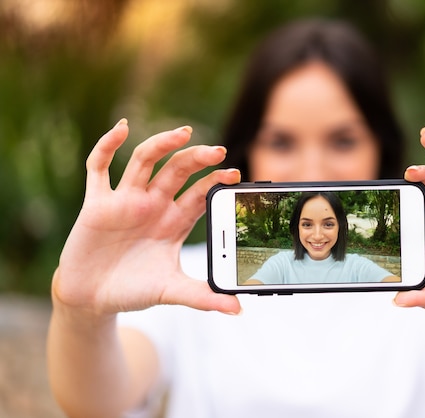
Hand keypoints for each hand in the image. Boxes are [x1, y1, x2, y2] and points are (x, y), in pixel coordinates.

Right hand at [53, 119, 241, 315]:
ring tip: (183, 133)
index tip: (234, 176)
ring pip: (144, 162)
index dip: (215, 182)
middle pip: (177, 170)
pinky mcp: (97, 203)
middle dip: (196, 158)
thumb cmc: (133, 289)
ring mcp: (126, 201)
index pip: (199, 193)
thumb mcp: (171, 291)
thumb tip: (238, 309)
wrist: (92, 299)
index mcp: (174, 221)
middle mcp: (153, 205)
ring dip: (162, 145)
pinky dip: (107, 146)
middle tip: (218, 151)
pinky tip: (121, 129)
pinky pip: (99, 168)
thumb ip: (203, 297)